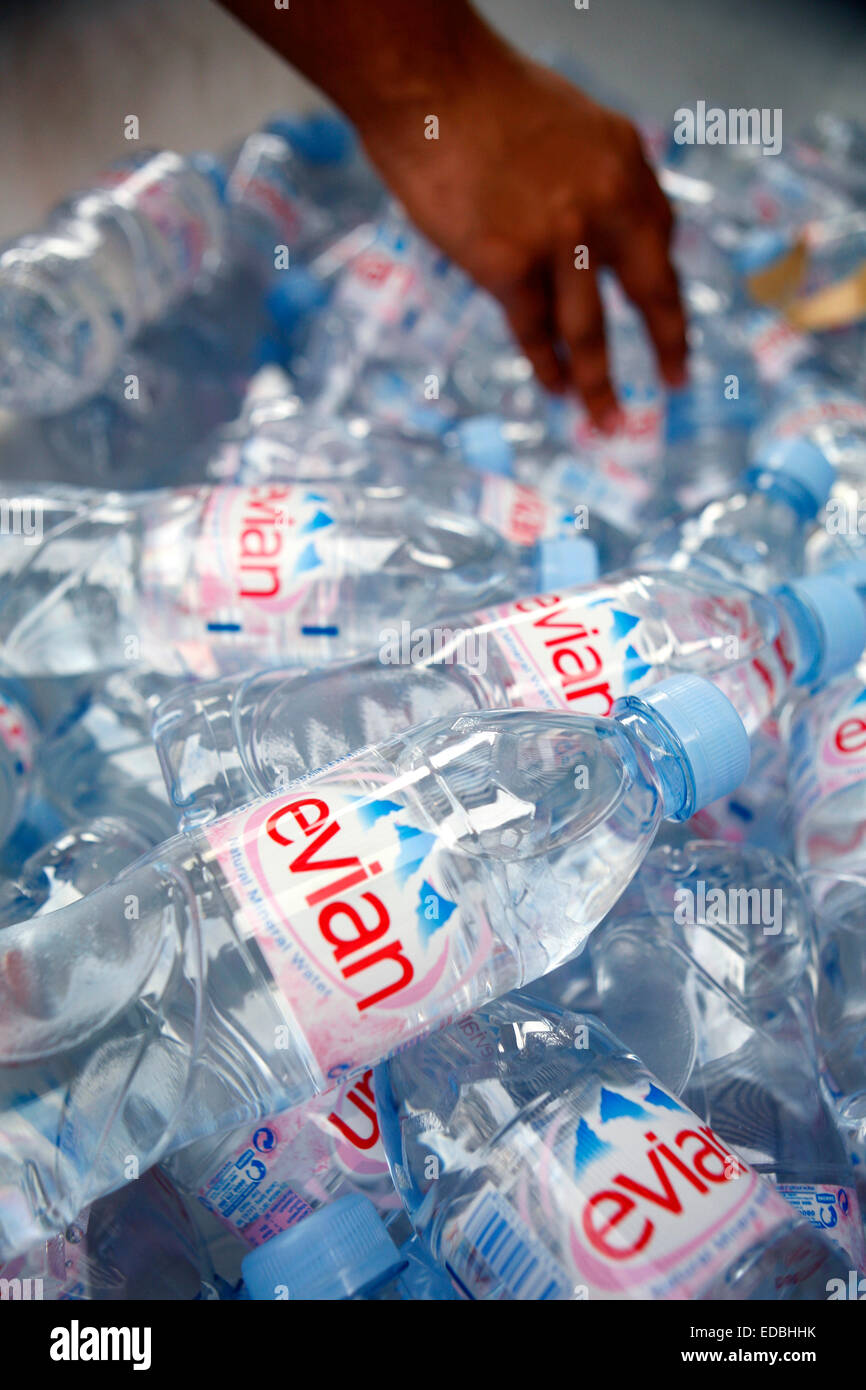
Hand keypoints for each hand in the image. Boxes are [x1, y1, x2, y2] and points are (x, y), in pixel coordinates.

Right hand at [360, 52, 686, 428]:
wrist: (427, 82)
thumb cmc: (478, 96)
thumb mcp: (567, 124)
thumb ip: (589, 179)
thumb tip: (591, 236)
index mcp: (624, 163)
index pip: (660, 238)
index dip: (662, 286)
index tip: (667, 317)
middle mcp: (606, 203)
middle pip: (650, 291)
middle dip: (666, 344)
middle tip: (674, 382)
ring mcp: (560, 237)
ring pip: (590, 330)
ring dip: (599, 383)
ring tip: (608, 420)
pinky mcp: (509, 264)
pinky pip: (534, 330)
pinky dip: (545, 364)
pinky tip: (554, 387)